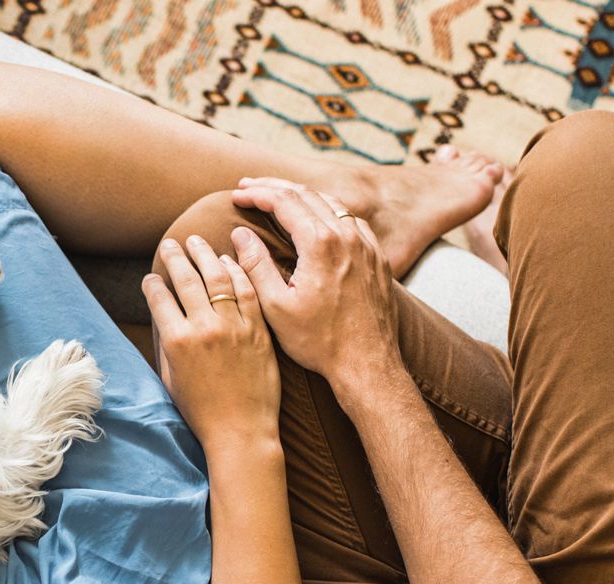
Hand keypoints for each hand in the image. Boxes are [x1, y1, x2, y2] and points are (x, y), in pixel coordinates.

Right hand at [144, 235, 279, 451]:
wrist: (242, 431)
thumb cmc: (202, 411)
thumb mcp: (170, 378)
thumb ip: (166, 343)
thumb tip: (162, 315)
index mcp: (177, 341)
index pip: (159, 297)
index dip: (152, 283)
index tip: (151, 277)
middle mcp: (205, 328)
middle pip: (187, 279)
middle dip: (176, 257)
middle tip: (171, 243)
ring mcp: (234, 327)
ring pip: (218, 277)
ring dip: (205, 254)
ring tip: (196, 242)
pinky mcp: (258, 330)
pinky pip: (247, 291)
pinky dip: (236, 271)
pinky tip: (227, 261)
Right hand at [228, 179, 403, 385]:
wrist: (368, 365)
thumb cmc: (320, 342)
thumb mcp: (276, 307)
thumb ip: (255, 265)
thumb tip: (240, 234)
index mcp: (320, 244)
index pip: (283, 201)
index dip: (256, 194)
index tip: (235, 195)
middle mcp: (347, 236)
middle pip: (307, 194)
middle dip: (274, 187)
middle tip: (249, 187)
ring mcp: (366, 245)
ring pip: (332, 203)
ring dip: (302, 195)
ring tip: (278, 196)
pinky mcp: (377, 258)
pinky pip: (352, 220)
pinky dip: (329, 211)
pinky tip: (318, 218)